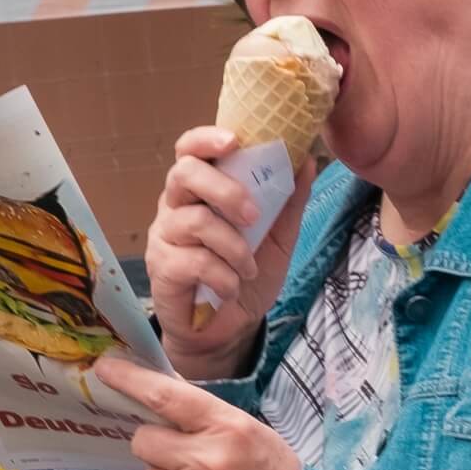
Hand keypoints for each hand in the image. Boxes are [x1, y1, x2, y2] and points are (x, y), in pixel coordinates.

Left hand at [95, 354, 302, 469]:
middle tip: (183, 455)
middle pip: (144, 440)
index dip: (129, 379)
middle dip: (155, 444)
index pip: (166, 396)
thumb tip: (158, 393)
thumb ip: (205, 417)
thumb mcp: (250, 432)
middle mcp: (208, 460)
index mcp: (228, 427)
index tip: (104, 368)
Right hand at [145, 126, 315, 377]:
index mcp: (201, 191)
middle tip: (253, 216)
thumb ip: (289, 201)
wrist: (230, 330)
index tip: (234, 141)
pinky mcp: (161, 268)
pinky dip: (223, 275)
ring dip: (234, 246)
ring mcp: (165, 237)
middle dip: (224, 190)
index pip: (189, 150)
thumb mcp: (278, 238)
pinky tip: (232, 287)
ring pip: (195, 221)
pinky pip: (193, 261)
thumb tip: (308, 160)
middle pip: (184, 173)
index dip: (206, 139)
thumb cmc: (248, 277)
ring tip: (249, 269)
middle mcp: (176, 207)